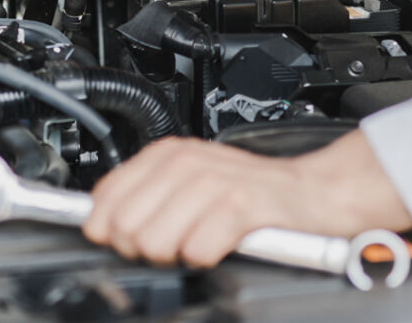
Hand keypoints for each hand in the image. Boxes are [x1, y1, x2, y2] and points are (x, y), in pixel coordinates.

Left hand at [81, 130, 411, 267]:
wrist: (311, 192)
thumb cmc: (249, 191)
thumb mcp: (188, 180)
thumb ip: (144, 196)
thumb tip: (99, 223)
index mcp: (165, 154)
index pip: (104, 199)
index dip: (111, 230)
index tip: (131, 237)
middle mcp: (184, 163)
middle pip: (124, 228)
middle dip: (142, 248)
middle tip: (172, 244)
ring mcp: (212, 183)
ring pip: (154, 242)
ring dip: (176, 255)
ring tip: (198, 242)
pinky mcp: (239, 206)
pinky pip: (197, 251)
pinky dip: (207, 257)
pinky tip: (221, 244)